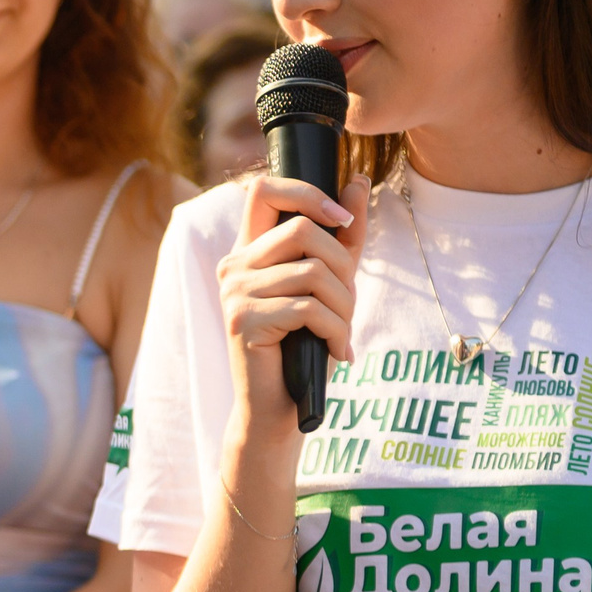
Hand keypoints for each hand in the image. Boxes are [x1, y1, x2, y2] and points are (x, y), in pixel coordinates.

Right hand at [217, 174, 369, 442]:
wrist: (276, 409)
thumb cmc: (303, 348)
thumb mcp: (329, 287)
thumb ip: (343, 237)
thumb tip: (357, 182)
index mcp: (250, 252)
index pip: (265, 190)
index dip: (306, 191)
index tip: (342, 218)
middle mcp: (234, 265)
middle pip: (303, 229)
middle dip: (343, 266)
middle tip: (349, 305)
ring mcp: (234, 292)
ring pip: (312, 271)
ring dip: (344, 307)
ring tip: (343, 335)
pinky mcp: (243, 319)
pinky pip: (308, 307)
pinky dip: (336, 331)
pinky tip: (337, 351)